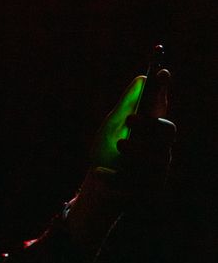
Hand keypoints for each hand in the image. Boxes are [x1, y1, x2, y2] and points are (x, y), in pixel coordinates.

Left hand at [91, 70, 175, 187]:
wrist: (95, 188)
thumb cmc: (105, 153)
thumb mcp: (110, 127)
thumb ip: (125, 105)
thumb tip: (141, 78)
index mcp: (150, 129)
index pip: (161, 107)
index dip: (164, 90)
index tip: (161, 72)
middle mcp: (160, 147)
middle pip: (167, 131)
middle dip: (149, 124)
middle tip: (129, 119)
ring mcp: (158, 170)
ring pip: (155, 157)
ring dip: (133, 151)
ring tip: (117, 147)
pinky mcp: (151, 191)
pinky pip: (138, 180)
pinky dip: (113, 175)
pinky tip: (100, 172)